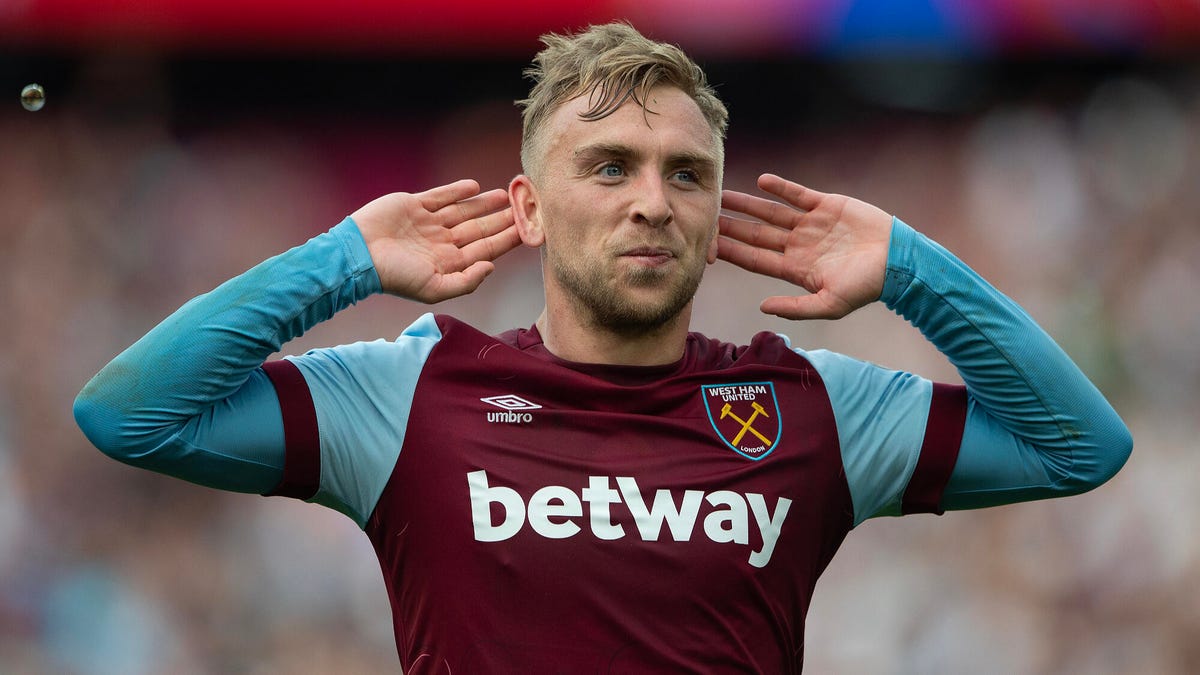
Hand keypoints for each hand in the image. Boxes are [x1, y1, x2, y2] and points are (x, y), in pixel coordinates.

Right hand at [350, 179, 519, 302]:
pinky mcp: (414, 205)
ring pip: (464, 211)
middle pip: (479, 229)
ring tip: (505, 195)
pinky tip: (475, 187)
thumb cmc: (395, 277)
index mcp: (449, 263)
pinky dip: (458, 191)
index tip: (528, 229)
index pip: (486, 249)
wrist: (359, 255)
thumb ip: (466, 281)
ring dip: (484, 204)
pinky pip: (441, 196)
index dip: (507, 239)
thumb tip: (492, 267)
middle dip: (502, 219)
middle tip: (524, 207)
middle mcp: (442, 242)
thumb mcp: (434, 288)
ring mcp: (428, 223)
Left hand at [718, 174, 891, 319]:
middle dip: (730, 226)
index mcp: (795, 269)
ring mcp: (810, 224)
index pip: (755, 260)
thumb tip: (762, 308)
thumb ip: (795, 308)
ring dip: (747, 203)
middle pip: (756, 234)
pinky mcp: (826, 205)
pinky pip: (798, 194)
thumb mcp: (829, 304)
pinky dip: (781, 187)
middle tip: (705, 215)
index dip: (732, 253)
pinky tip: (761, 181)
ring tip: (722, 194)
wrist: (899, 261)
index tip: (708, 246)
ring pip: (770, 212)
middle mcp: (798, 245)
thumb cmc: (866, 287)